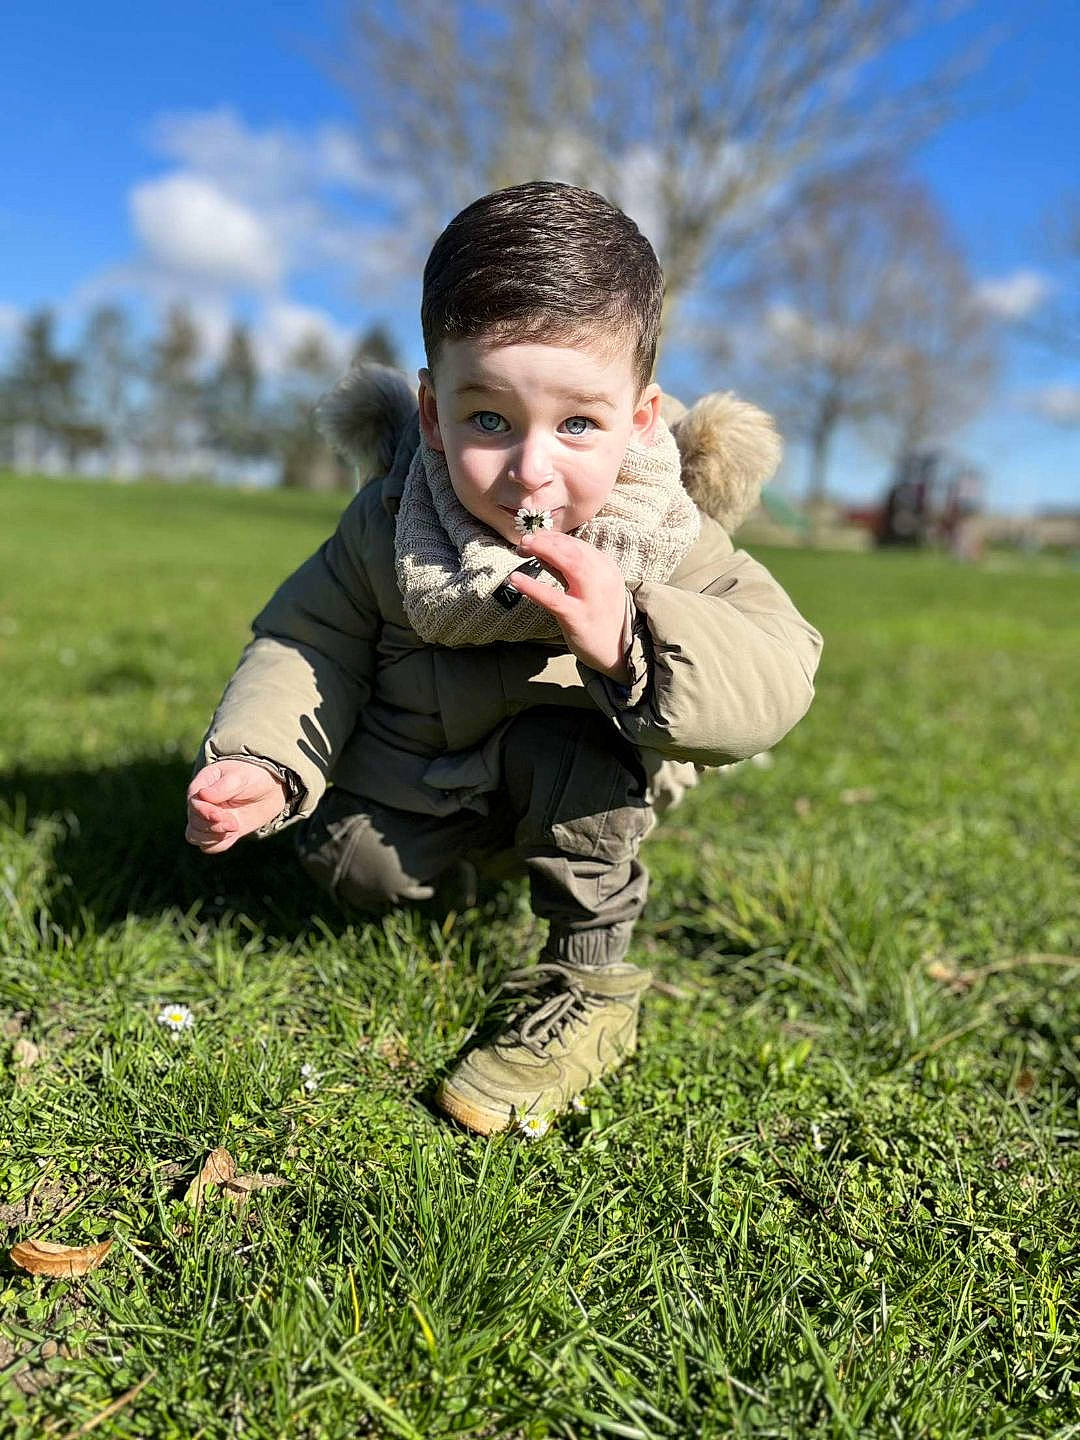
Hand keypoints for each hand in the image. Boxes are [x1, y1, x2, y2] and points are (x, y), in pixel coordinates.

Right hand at [185, 760, 287, 852]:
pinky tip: (233, 835)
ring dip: (213, 837)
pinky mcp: (216, 832)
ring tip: (234, 828)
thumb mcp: (241, 777)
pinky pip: (208, 846)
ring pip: (195, 836)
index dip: (203, 812)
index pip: (193, 801)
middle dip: (212, 826)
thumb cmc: (252, 778)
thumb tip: (203, 795)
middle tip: (234, 824)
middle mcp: (200, 802)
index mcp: (203, 784)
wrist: (267, 790)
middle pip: (193, 821)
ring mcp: (206, 818)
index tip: (219, 816)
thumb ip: (223, 786)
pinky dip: (219, 844)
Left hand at [510, 529, 629, 680]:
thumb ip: (568, 571)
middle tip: (525, 540)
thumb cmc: (600, 617)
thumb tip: (542, 552)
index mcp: (606, 568)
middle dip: (547, 540)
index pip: (577, 545)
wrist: (619, 650)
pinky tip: (516, 580)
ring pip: (569, 564)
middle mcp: (602, 578)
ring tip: (522, 548)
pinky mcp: (578, 617)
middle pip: (573, 549)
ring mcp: (591, 598)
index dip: (552, 538)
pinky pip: (553, 598)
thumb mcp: (592, 588)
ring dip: (544, 551)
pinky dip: (532, 586)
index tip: (535, 538)